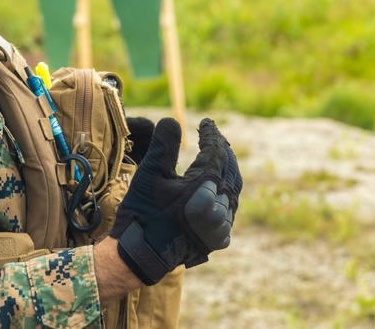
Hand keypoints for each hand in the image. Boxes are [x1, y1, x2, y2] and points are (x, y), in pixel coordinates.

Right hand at [108, 117, 241, 285]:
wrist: (141, 254)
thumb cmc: (143, 212)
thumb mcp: (149, 174)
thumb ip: (163, 145)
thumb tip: (172, 119)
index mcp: (203, 188)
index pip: (215, 153)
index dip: (211, 135)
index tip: (206, 123)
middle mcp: (218, 207)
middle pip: (230, 171)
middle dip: (223, 151)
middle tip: (215, 137)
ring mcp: (220, 226)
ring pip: (232, 192)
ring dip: (227, 173)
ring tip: (219, 159)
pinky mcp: (217, 240)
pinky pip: (229, 212)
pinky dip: (225, 195)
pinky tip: (217, 190)